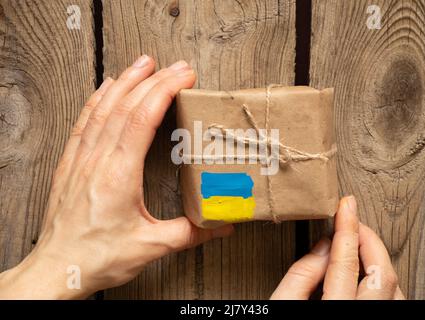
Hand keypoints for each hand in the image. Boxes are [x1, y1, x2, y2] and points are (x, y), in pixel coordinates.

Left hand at [0, 56, 232, 298]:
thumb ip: (189, 234)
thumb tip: (222, 226)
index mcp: (118, 175)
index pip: (141, 119)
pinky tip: (106, 87)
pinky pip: (85, 121)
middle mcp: (97, 160)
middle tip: (176, 66)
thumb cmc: (97, 257)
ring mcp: (81, 159)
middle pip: (125, 106)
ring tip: (144, 63)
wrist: (57, 268)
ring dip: (125, 81)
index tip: (183, 77)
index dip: (163, 92)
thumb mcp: (151, 247)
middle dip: (153, 80)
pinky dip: (98, 99)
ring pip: (103, 108)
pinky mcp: (71, 163)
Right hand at [271, 196, 404, 299]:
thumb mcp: (281, 305)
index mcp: (334, 313)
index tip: (346, 205)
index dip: (347, 227)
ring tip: (358, 243)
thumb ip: (302, 273)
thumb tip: (324, 245)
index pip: (346, 261)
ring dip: (378, 258)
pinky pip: (393, 300)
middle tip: (353, 220)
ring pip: (395, 287)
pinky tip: (366, 270)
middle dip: (369, 238)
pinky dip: (382, 278)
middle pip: (382, 272)